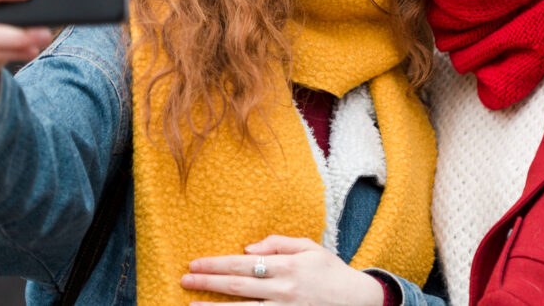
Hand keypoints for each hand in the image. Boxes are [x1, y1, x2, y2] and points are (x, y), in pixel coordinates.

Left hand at [182, 235, 385, 305]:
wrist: (358, 301)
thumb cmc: (332, 272)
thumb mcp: (310, 247)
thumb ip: (279, 243)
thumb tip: (248, 247)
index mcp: (288, 266)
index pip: (244, 264)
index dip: (217, 264)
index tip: (196, 263)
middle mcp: (283, 290)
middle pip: (237, 286)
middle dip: (208, 282)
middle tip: (185, 279)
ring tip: (191, 304)